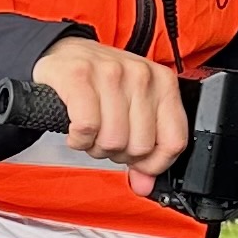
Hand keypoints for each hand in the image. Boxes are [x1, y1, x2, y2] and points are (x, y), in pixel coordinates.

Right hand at [31, 36, 186, 190]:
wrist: (63, 53)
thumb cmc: (100, 82)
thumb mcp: (132, 109)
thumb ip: (145, 150)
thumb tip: (144, 185)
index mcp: (163, 83)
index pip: (174, 141)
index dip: (154, 164)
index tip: (139, 164)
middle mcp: (141, 76)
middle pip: (140, 147)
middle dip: (119, 154)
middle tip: (106, 139)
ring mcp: (111, 74)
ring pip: (113, 140)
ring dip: (96, 147)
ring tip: (91, 133)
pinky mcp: (80, 76)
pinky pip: (87, 127)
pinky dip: (78, 139)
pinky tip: (77, 130)